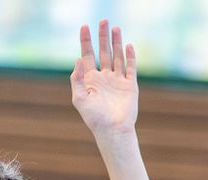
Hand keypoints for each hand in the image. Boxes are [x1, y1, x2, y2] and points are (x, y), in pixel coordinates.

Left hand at [70, 20, 137, 135]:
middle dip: (102, 37)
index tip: (84, 27)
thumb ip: (77, 79)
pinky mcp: (130, 86)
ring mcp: (118, 81)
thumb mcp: (79, 98)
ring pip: (117, 56)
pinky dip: (130, 57)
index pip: (87, 55)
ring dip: (116, 42)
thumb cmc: (94, 118)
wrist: (112, 130)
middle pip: (104, 52)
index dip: (86, 41)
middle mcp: (104, 78)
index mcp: (91, 80)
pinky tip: (128, 45)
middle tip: (103, 20)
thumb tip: (77, 59)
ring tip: (115, 28)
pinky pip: (130, 68)